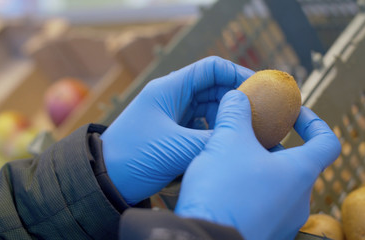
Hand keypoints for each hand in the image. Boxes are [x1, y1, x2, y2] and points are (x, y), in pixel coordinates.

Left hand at [101, 56, 253, 204]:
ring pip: (209, 108)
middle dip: (236, 99)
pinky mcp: (173, 133)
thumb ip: (214, 139)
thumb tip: (242, 135)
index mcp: (170, 89)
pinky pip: (201, 126)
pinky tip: (225, 142)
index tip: (260, 87)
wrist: (104, 179)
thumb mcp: (178, 147)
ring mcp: (173, 115)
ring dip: (227, 117)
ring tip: (245, 131)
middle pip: (213, 88)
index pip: (210, 69)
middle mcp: (173, 98)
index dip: (237, 73)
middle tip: (259, 116)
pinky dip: (215, 131)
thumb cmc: (134, 156)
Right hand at [174, 90, 340, 239]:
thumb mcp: (228, 140)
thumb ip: (236, 112)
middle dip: (272, 144)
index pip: (327, 142)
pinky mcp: (265, 233)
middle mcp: (299, 200)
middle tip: (247, 133)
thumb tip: (237, 96)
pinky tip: (224, 184)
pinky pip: (263, 204)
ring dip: (257, 167)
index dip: (313, 122)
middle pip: (295, 162)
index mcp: (300, 173)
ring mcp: (283, 221)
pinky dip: (250, 189)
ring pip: (276, 184)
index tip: (293, 114)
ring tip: (229, 158)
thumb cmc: (223, 190)